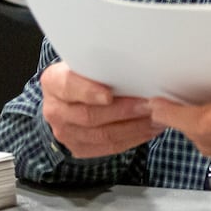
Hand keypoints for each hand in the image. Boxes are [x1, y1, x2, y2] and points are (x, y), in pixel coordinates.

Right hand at [40, 62, 161, 158]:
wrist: (68, 99)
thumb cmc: (84, 76)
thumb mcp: (84, 63)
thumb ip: (100, 65)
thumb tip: (135, 62)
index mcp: (53, 82)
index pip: (69, 86)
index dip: (89, 91)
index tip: (109, 94)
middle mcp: (54, 110)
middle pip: (89, 115)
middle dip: (123, 111)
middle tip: (149, 105)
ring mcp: (65, 133)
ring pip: (103, 135)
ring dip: (134, 127)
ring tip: (156, 118)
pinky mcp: (78, 148)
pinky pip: (109, 148)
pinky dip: (133, 139)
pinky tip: (149, 130)